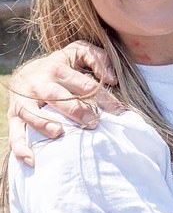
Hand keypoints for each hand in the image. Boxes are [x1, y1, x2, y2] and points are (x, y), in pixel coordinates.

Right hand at [8, 41, 120, 165]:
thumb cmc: (61, 65)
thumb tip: (112, 79)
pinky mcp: (13, 115)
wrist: (26, 72)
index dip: (103, 98)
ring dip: (44, 124)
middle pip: (58, 97)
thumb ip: (98, 59)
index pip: (84, 85)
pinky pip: (15, 132)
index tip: (118, 111)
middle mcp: (39, 83)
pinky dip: (21, 147)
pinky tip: (32, 159)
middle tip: (94, 123)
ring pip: (31, 112)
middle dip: (76, 111)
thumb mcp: (79, 52)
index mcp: (57, 68)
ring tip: (60, 133)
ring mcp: (24, 100)